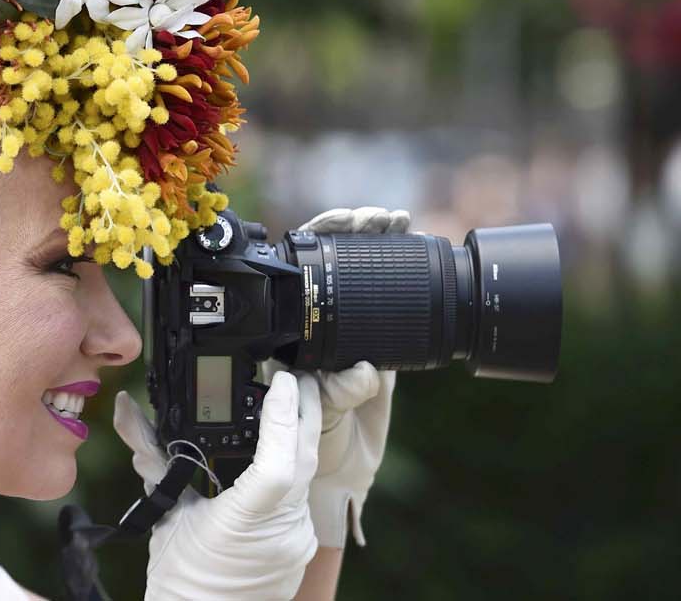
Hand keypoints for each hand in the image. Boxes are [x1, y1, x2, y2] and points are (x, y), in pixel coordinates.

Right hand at [113, 372, 319, 600]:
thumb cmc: (181, 574)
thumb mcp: (164, 512)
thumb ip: (150, 456)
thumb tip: (125, 409)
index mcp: (242, 522)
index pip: (277, 464)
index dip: (283, 418)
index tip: (283, 383)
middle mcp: (278, 532)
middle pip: (305, 461)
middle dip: (307, 412)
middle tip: (302, 377)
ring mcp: (296, 540)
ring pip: (308, 476)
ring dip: (302, 436)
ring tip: (295, 400)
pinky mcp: (301, 544)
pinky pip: (303, 494)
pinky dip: (295, 463)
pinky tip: (285, 442)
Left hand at [276, 204, 405, 547]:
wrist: (330, 483)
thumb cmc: (294, 454)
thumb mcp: (304, 423)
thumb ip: (332, 398)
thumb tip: (364, 372)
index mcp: (284, 336)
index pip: (292, 274)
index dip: (312, 241)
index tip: (335, 222)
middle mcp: (313, 328)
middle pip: (328, 264)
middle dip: (351, 231)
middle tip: (375, 216)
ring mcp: (347, 336)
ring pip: (361, 277)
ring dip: (379, 244)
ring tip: (397, 220)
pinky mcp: (382, 352)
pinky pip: (393, 310)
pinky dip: (406, 279)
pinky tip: (416, 249)